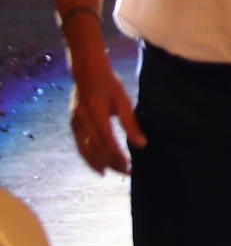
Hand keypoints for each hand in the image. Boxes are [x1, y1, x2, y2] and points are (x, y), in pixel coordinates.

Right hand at [69, 60, 145, 174]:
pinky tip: (98, 164)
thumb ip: (130, 123)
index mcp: (96, 112)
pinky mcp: (73, 124)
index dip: (117, 156)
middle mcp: (82, 120)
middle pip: (96, 148)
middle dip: (111, 162)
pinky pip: (79, 145)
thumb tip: (141, 144)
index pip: (107, 141)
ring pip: (85, 150)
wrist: (87, 73)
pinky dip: (88, 157)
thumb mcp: (123, 101)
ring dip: (98, 163)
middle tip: (127, 172)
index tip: (129, 166)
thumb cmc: (109, 85)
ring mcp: (75, 123)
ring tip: (111, 172)